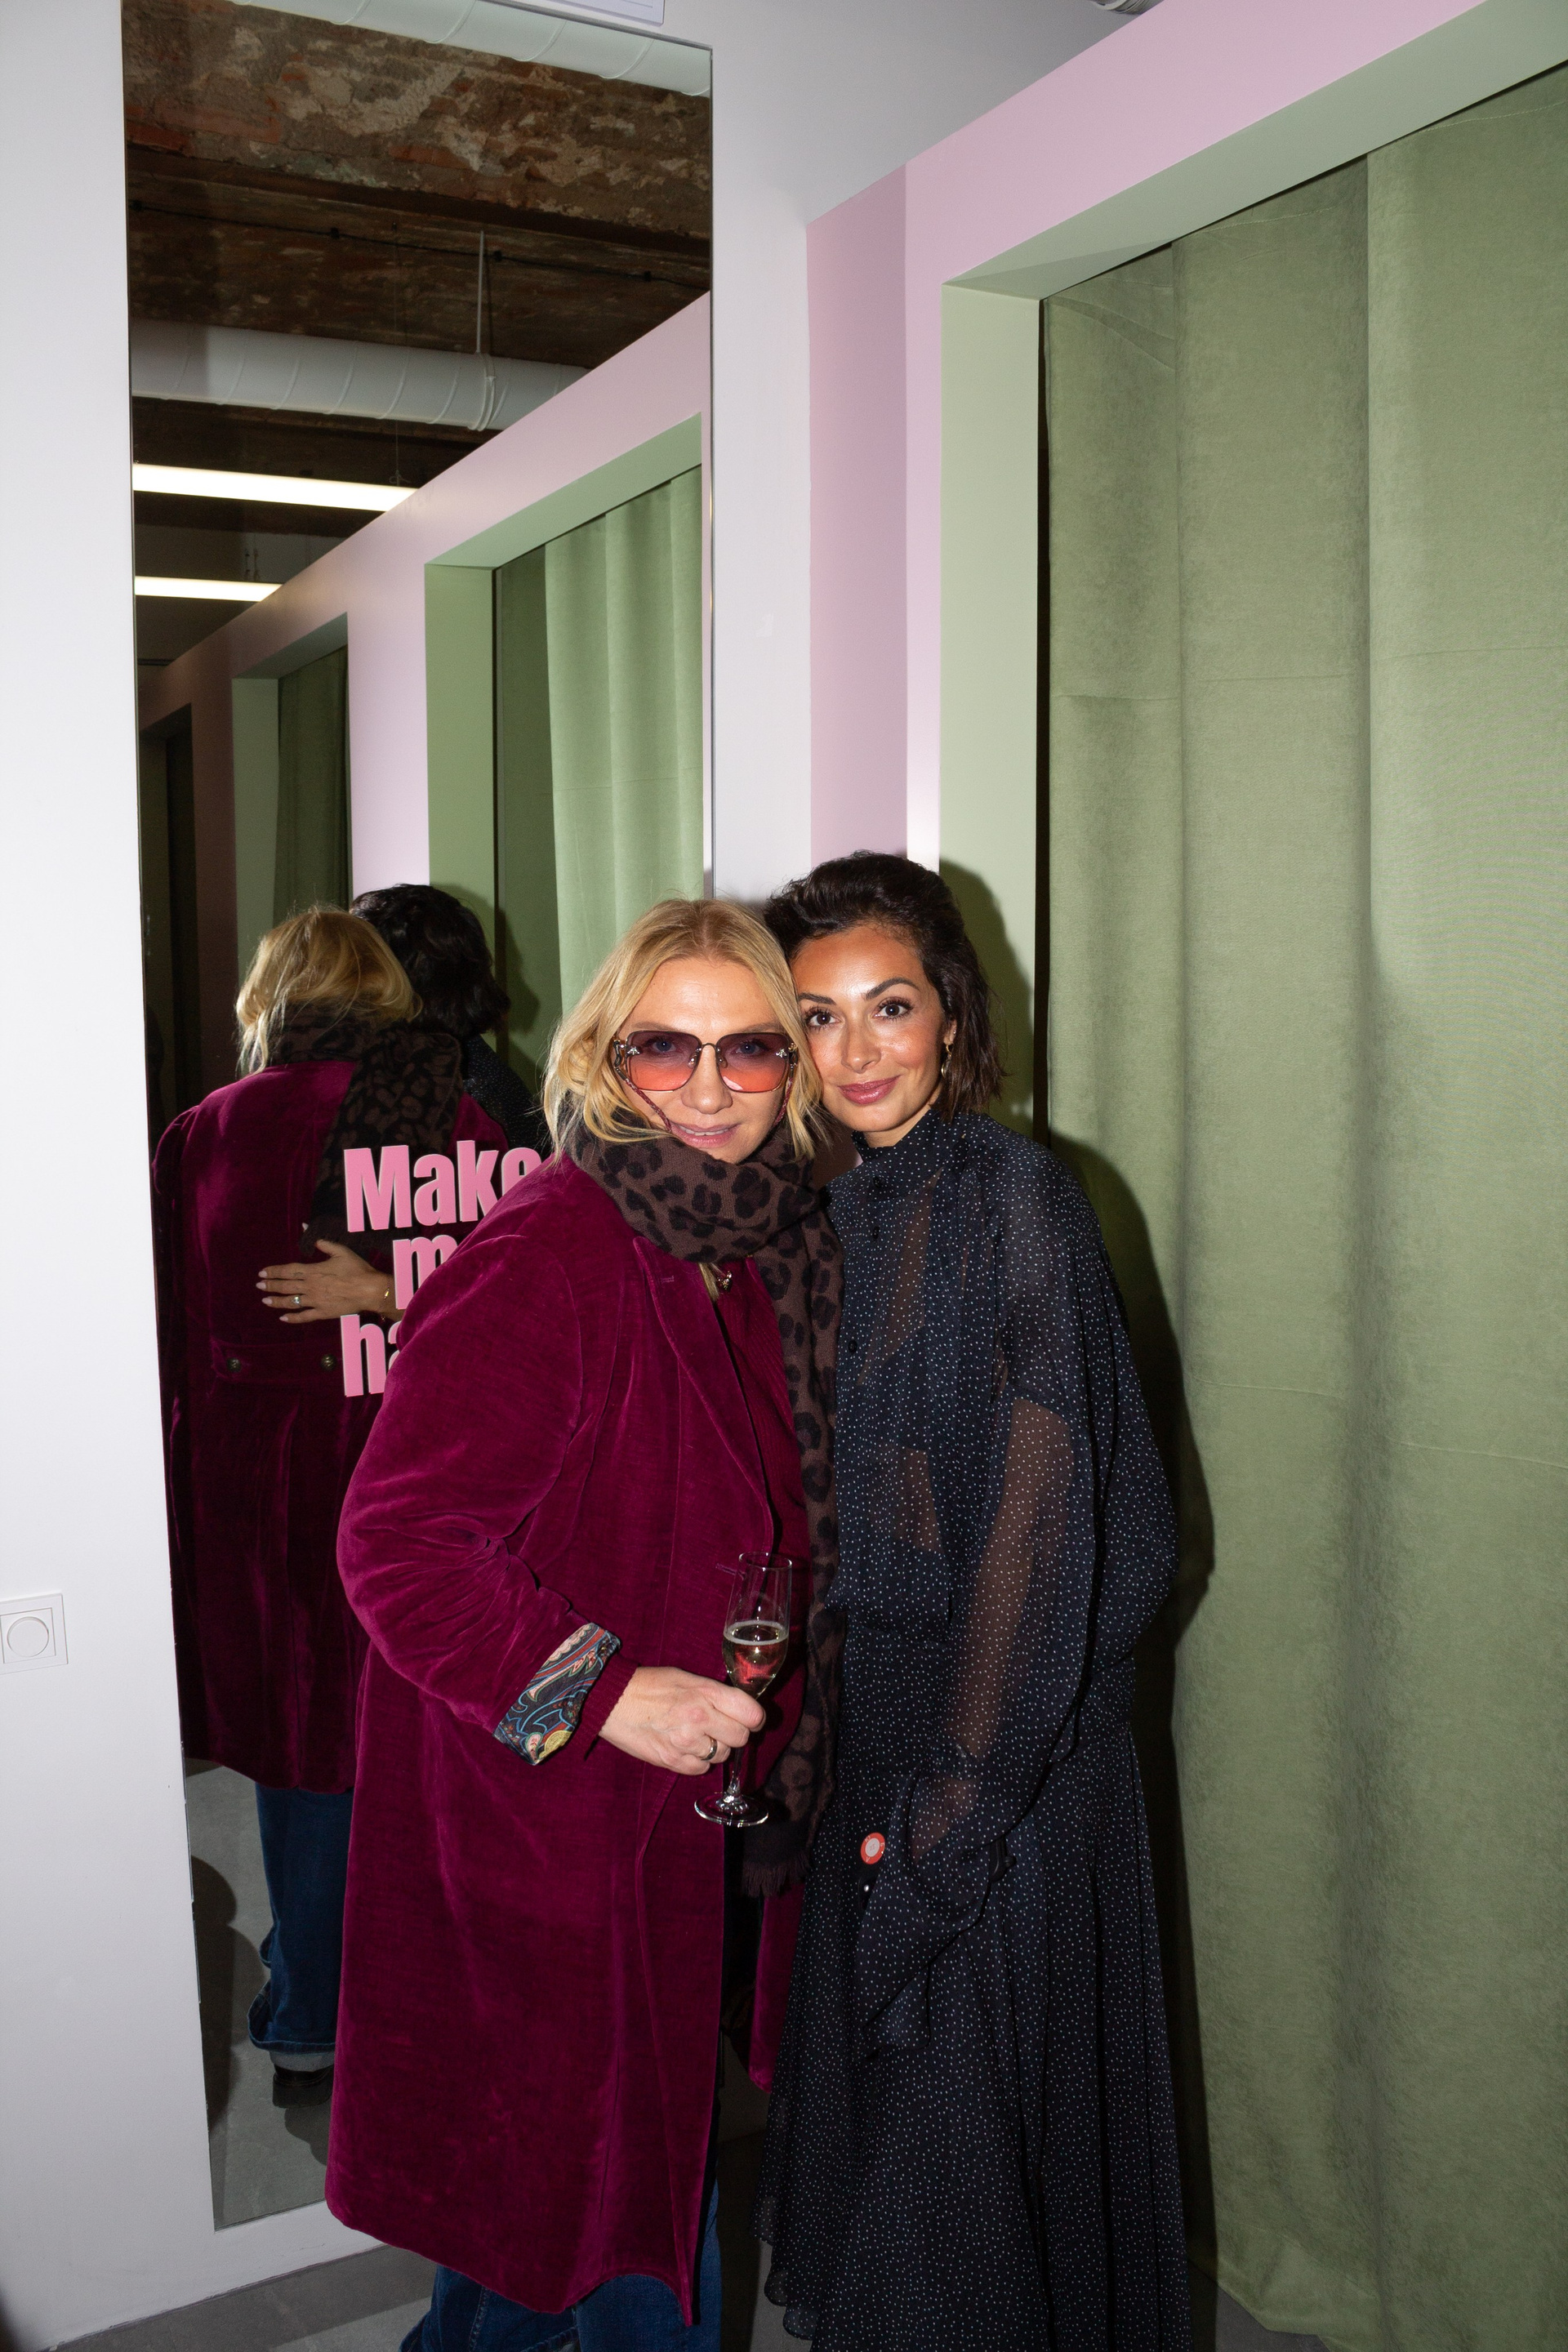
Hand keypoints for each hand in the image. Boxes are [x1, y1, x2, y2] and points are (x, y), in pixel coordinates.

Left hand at [258, 1240, 394, 1323]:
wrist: (369, 1290)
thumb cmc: (357, 1269)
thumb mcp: (341, 1251)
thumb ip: (322, 1242)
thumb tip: (304, 1227)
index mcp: (313, 1271)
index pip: (287, 1270)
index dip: (273, 1271)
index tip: (262, 1273)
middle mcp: (310, 1286)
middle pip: (285, 1286)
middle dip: (270, 1286)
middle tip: (259, 1286)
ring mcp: (315, 1301)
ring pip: (290, 1302)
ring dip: (276, 1302)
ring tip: (265, 1301)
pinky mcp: (322, 1313)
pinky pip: (304, 1317)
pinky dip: (292, 1318)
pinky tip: (283, 1318)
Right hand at [599, 1666, 764, 1775]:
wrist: (612, 1701)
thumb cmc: (650, 1685)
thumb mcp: (686, 1678)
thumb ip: (715, 1694)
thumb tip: (739, 1709)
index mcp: (706, 1693)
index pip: (751, 1714)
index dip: (755, 1718)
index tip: (750, 1719)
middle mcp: (700, 1718)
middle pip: (741, 1737)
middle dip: (735, 1733)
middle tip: (720, 1726)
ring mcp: (687, 1742)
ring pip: (722, 1755)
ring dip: (715, 1747)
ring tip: (697, 1735)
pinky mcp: (673, 1761)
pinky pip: (701, 1768)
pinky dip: (697, 1760)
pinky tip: (685, 1747)